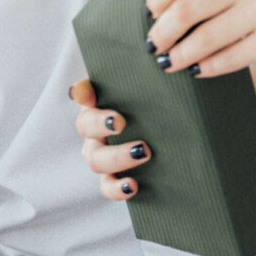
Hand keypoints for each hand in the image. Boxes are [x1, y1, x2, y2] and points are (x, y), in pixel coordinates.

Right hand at [70, 78, 148, 200]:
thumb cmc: (160, 106)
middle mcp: (95, 129)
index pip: (83, 92)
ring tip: (143, 152)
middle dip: (101, 124)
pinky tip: (132, 185)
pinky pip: (107, 186)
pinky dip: (117, 188)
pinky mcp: (113, 179)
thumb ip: (146, 78)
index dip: (81, 92)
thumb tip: (139, 67)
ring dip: (117, 156)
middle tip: (121, 122)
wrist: (174, 136)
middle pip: (85, 126)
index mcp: (101, 103)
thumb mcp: (154, 91)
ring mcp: (101, 155)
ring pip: (95, 159)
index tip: (87, 93)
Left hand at [146, 0, 255, 76]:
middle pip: (182, 10)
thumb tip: (170, 3)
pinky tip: (199, 70)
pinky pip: (226, 59)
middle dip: (160, 33)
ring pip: (201, 39)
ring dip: (178, 55)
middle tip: (153, 45)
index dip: (155, 0)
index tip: (151, 14)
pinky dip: (206, 68)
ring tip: (170, 62)